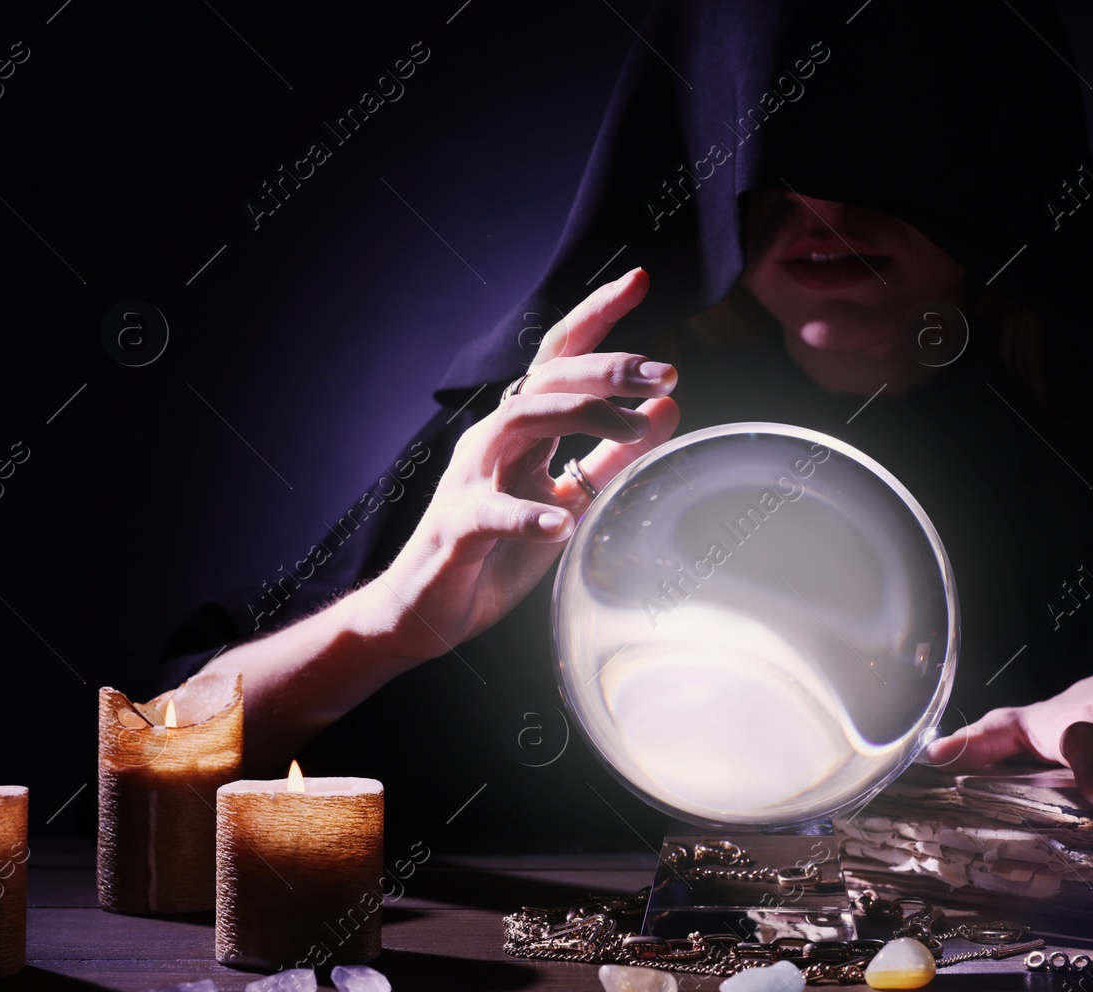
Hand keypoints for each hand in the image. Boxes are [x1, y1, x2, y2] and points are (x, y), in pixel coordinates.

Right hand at [359, 267, 679, 661]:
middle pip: (549, 378)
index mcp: (522, 428)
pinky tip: (564, 522)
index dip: (596, 315)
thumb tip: (668, 408)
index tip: (640, 279)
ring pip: (522, 420)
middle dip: (609, 367)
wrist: (425, 611)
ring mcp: (470, 479)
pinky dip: (530, 515)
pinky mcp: (457, 529)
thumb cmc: (497, 553)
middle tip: (667, 372)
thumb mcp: (569, 496)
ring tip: (635, 428)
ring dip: (584, 417)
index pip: (560, 357)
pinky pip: (492, 513)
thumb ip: (613, 455)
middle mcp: (493, 438)